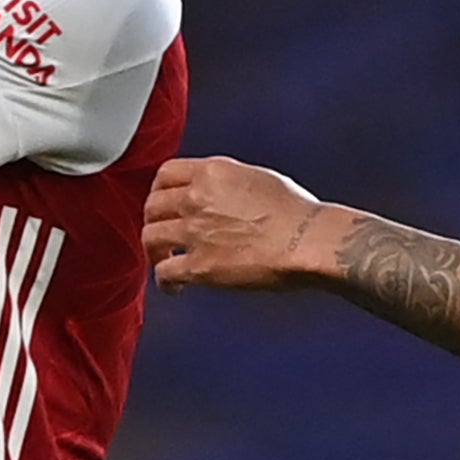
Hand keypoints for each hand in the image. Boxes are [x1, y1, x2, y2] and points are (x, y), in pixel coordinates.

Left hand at [144, 156, 340, 291]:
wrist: (308, 240)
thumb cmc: (297, 212)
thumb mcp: (258, 177)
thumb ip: (228, 181)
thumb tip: (220, 192)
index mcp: (213, 173)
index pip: (166, 174)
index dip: (159, 190)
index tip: (162, 201)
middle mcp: (198, 198)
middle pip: (152, 206)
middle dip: (154, 220)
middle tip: (161, 232)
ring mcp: (195, 231)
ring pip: (151, 237)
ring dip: (154, 251)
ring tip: (164, 260)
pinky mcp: (200, 265)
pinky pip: (165, 272)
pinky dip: (165, 281)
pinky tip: (174, 286)